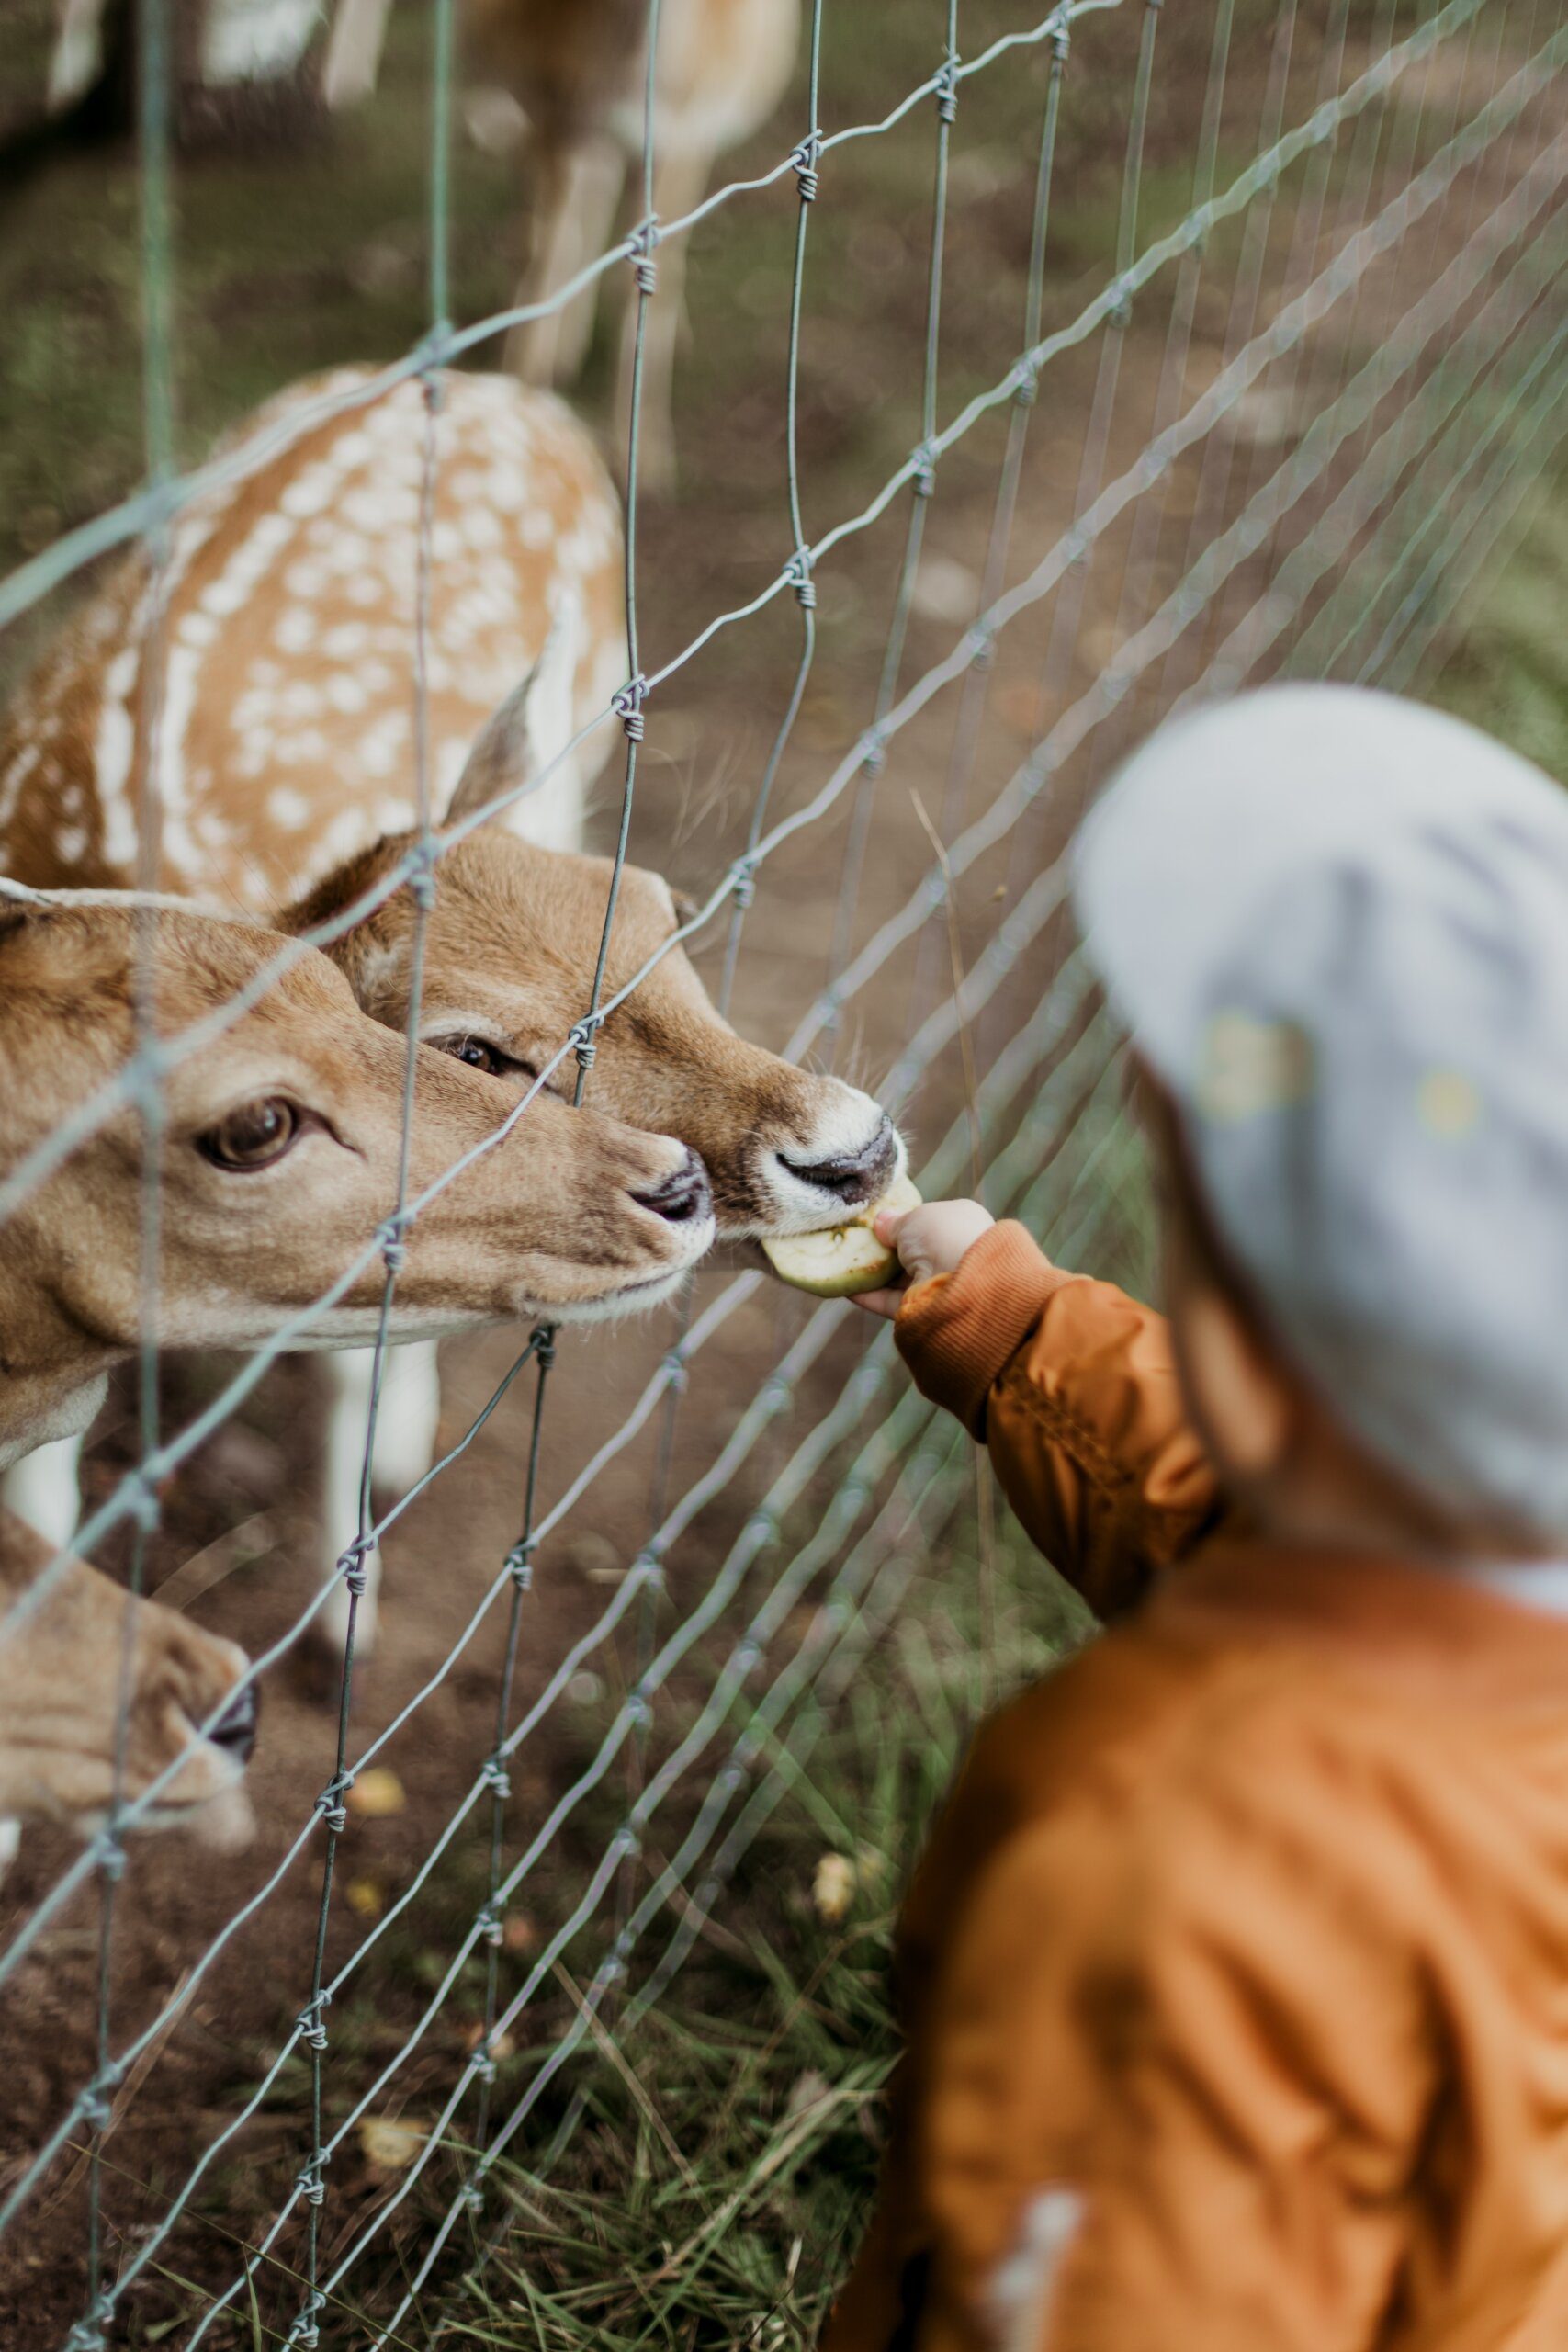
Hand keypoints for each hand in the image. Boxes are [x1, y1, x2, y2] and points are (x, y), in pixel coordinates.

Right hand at [853, 1198, 994, 1319]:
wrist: (964, 1282)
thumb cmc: (943, 1235)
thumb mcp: (914, 1218)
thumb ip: (895, 1222)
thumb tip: (881, 1222)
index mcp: (960, 1225)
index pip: (928, 1223)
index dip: (903, 1222)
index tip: (876, 1223)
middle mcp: (952, 1255)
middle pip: (910, 1253)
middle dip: (883, 1250)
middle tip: (852, 1241)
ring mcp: (938, 1285)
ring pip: (898, 1278)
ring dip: (871, 1272)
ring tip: (840, 1262)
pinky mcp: (923, 1311)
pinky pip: (890, 1301)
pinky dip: (868, 1294)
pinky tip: (843, 1286)